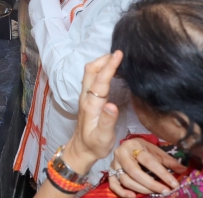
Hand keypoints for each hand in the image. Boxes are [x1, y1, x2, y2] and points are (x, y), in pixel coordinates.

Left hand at [62, 51, 123, 174]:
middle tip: (119, 53)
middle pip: (91, 71)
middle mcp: (86, 97)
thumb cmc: (95, 145)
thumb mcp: (103, 137)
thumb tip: (112, 105)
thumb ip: (107, 121)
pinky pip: (93, 78)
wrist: (82, 150)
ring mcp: (86, 97)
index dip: (109, 66)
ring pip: (90, 73)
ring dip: (101, 63)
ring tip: (116, 58)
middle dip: (103, 59)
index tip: (118, 54)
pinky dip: (101, 70)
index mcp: (91, 105)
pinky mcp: (88, 98)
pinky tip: (111, 70)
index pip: (100, 81)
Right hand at [109, 138, 185, 197]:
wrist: (128, 146)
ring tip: (153, 193)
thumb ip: (169, 161)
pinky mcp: (110, 172)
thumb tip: (183, 170)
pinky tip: (133, 196)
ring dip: (141, 189)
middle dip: (151, 183)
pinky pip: (113, 184)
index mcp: (134, 145)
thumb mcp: (156, 152)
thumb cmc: (144, 149)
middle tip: (165, 191)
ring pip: (125, 179)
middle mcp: (122, 153)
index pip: (149, 161)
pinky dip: (122, 192)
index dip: (162, 173)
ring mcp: (114, 164)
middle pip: (135, 172)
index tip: (174, 183)